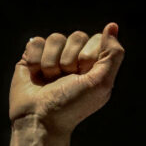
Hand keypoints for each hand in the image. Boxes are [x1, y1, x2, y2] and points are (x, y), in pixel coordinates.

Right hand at [8, 25, 123, 134]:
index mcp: (94, 64)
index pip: (96, 38)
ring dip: (51, 63)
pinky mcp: (32, 57)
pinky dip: (35, 61)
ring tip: (50, 80)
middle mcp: (74, 57)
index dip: (88, 56)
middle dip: (69, 60)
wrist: (39, 119)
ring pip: (55, 38)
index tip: (83, 75)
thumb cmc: (72, 106)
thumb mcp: (101, 83)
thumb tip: (112, 26)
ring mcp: (53, 56)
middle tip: (65, 80)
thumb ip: (113, 54)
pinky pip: (36, 42)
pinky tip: (36, 75)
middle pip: (76, 36)